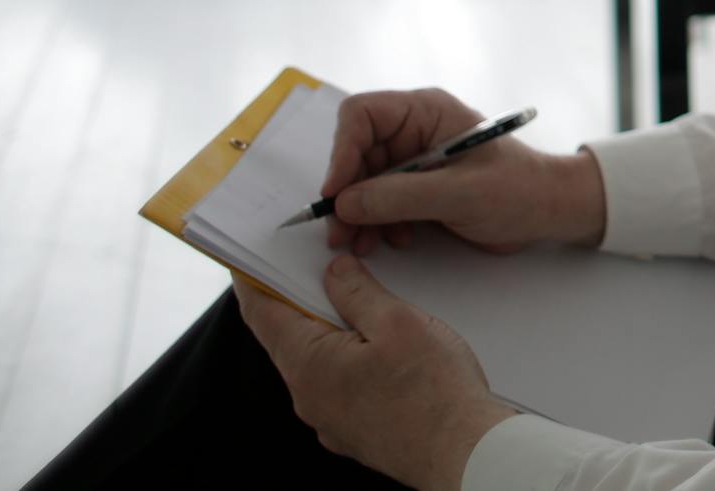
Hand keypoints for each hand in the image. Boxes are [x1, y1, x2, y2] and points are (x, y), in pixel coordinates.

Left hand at [235, 259, 518, 490]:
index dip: (253, 282)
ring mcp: (330, 419)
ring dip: (330, 329)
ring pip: (317, 361)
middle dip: (301, 300)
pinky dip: (348, 357)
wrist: (463, 454)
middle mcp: (309, 397)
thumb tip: (334, 272)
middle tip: (323, 267)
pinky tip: (382, 347)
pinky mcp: (353, 431)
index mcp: (309, 366)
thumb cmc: (434, 390)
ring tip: (364, 303)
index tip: (250, 259)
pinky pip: (338, 384)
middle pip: (288, 336)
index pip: (262, 315)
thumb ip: (358, 292)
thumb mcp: (397, 323)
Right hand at [322, 88, 607, 256]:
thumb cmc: (516, 190)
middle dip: (347, 194)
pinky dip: (378, 223)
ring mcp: (414, 160)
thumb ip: (400, 197)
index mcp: (426, 112)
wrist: (548, 212)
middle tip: (340, 235)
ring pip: (363, 182)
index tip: (335, 194)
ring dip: (358, 215)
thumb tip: (343, 202)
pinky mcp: (417, 188)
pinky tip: (394, 241)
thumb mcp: (459, 194)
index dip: (341, 151)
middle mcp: (414, 130)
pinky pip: (380, 202)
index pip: (362, 115)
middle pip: (356, 153)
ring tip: (362, 245)